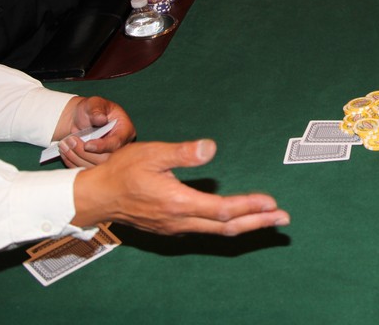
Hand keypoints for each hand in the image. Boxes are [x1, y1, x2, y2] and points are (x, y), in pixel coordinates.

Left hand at [56, 96, 136, 168]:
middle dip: (85, 153)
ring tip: (64, 144)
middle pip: (105, 159)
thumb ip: (97, 110)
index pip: (117, 143)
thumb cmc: (92, 109)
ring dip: (76, 158)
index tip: (87, 145)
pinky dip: (72, 162)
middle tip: (70, 141)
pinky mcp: (96, 163)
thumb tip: (101, 119)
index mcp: (125, 130)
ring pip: (94, 167)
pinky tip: (64, 152)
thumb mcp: (94, 103)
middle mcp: (119, 147)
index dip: (102, 146)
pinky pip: (85, 169)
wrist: (81, 118)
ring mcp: (107, 157)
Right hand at [72, 139, 289, 235]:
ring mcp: (175, 227)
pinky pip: (205, 230)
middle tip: (283, 219)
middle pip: (226, 226)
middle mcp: (180, 220)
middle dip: (257, 223)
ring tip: (268, 220)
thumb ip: (183, 152)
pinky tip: (237, 219)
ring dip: (245, 225)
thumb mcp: (152, 153)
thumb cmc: (122, 172)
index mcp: (178, 202)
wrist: (95, 197)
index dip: (249, 206)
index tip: (271, 202)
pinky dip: (226, 225)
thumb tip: (210, 148)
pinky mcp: (171, 227)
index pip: (221, 208)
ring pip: (216, 230)